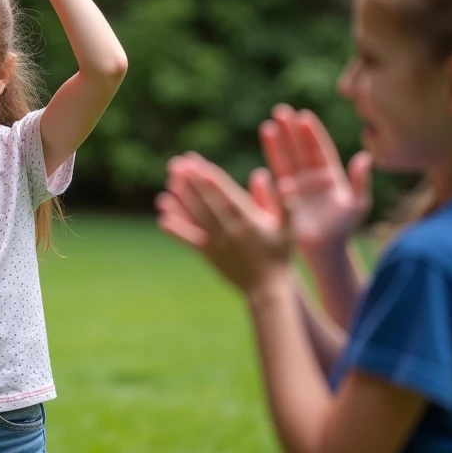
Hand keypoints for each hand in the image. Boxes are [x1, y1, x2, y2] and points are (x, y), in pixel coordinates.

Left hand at [156, 153, 291, 294]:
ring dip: (181, 199)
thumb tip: (273, 177)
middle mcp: (231, 231)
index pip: (227, 196)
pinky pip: (189, 239)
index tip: (198, 164)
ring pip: (196, 217)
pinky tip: (162, 216)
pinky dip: (175, 228)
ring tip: (169, 181)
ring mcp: (217, 243)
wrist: (266, 289)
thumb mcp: (289, 229)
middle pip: (208, 203)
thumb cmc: (279, 255)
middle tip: (177, 163)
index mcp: (250, 222)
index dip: (211, 180)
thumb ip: (284, 203)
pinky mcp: (208, 254)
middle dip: (191, 182)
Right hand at [260, 104, 370, 252]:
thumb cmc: (344, 228)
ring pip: (285, 159)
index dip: (312, 133)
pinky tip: (262, 157)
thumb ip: (360, 182)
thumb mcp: (358, 204)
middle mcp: (311, 176)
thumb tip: (365, 157)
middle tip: (280, 111)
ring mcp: (296, 185)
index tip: (304, 116)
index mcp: (330, 174)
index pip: (319, 149)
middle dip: (290, 130)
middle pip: (299, 148)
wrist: (326, 250)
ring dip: (276, 143)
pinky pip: (277, 177)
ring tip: (267, 126)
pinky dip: (271, 165)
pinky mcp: (285, 196)